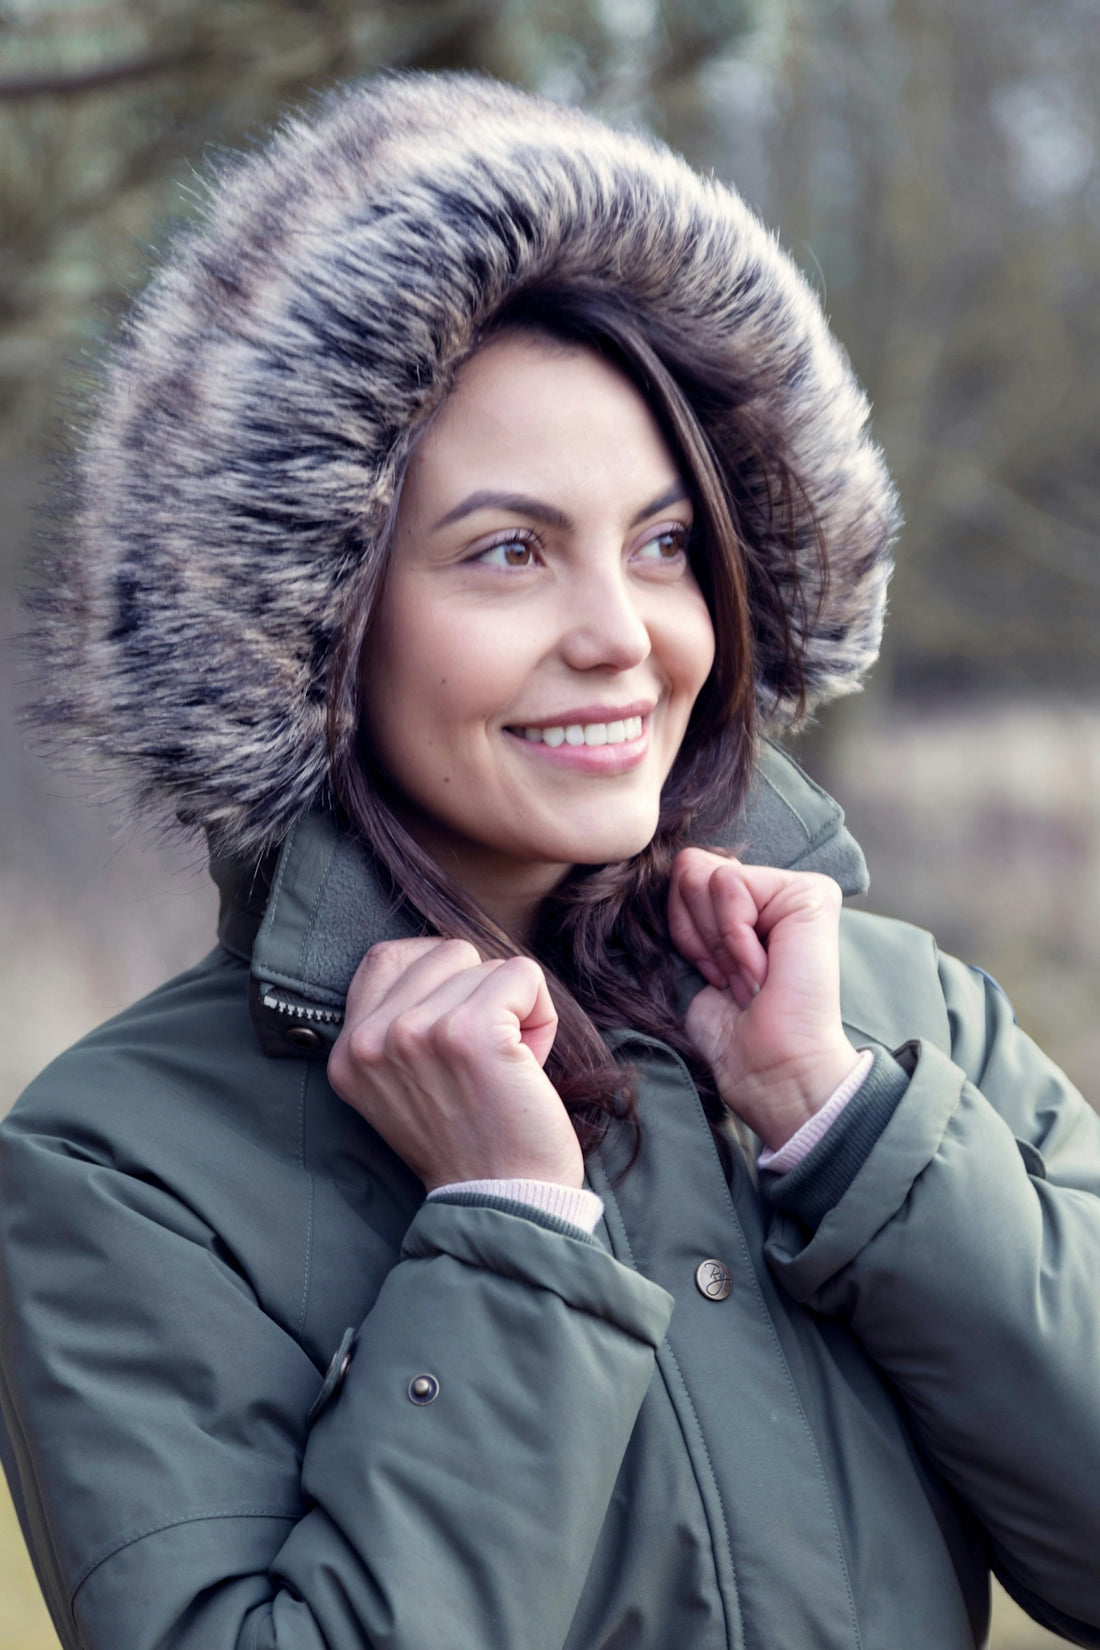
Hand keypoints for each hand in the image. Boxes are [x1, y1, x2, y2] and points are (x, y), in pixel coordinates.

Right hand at [327, 937, 582, 1191]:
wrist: (502, 1202)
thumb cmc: (471, 1140)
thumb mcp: (403, 1084)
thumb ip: (401, 1023)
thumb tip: (447, 955)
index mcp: (348, 1051)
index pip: (385, 956)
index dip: (437, 971)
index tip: (461, 1017)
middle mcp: (372, 1039)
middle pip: (443, 952)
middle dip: (479, 992)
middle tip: (486, 1057)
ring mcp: (416, 1031)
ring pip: (486, 963)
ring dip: (512, 1009)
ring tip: (505, 1067)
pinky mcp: (470, 1031)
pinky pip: (522, 974)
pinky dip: (541, 1014)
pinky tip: (528, 1063)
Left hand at [668, 849, 858, 1149]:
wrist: (773, 1071)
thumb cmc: (733, 1032)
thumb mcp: (696, 958)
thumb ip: (688, 909)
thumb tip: (671, 867)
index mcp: (749, 906)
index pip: (681, 875)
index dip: (682, 932)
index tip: (715, 978)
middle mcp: (774, 890)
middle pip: (688, 867)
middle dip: (696, 934)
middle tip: (733, 980)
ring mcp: (795, 888)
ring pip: (704, 873)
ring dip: (717, 942)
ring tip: (749, 978)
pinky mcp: (810, 892)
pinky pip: (730, 882)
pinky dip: (732, 936)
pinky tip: (762, 970)